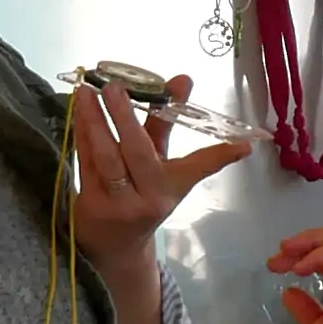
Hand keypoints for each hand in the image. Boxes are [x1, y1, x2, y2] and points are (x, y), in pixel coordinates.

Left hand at [70, 72, 249, 284]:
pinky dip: (82, 133)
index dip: (220, 155)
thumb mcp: (160, 164)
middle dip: (126, 118)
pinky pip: (86, 162)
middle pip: (138, 154)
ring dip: (94, 123)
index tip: (243, 145)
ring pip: (105, 158)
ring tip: (87, 91)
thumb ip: (165, 120)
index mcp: (171, 187)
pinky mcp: (90, 202)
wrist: (114, 245)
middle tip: (115, 87)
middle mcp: (148, 196)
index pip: (199, 167)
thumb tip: (183, 78)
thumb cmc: (141, 194)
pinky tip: (79, 109)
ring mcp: (117, 202)